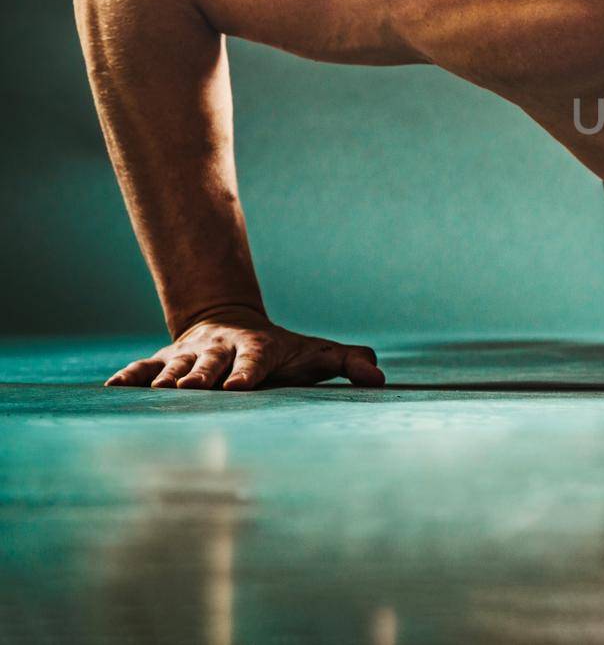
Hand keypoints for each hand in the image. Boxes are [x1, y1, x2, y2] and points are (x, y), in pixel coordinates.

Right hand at [104, 306, 385, 390]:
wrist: (235, 323)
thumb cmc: (286, 351)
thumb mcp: (319, 354)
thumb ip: (350, 362)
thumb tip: (379, 379)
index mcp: (259, 348)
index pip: (254, 360)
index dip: (247, 372)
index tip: (238, 388)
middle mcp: (222, 348)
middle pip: (211, 361)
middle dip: (201, 374)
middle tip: (190, 389)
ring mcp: (191, 353)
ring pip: (176, 363)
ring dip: (166, 377)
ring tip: (158, 392)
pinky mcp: (166, 359)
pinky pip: (145, 366)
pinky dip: (131, 376)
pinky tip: (114, 388)